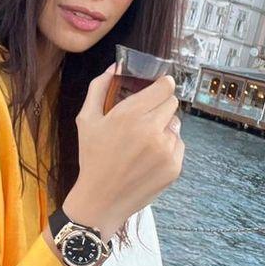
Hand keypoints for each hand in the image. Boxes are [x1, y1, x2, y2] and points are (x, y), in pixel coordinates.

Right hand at [66, 64, 184, 236]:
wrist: (101, 199)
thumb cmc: (92, 156)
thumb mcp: (86, 119)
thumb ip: (99, 87)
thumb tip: (115, 66)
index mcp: (130, 114)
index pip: (165, 86)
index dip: (163, 84)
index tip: (158, 87)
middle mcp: (151, 129)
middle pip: (172, 103)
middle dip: (161, 105)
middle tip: (146, 118)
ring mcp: (165, 149)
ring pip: (176, 125)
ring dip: (164, 127)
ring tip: (144, 142)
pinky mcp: (174, 166)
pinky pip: (178, 145)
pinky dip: (168, 147)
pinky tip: (149, 157)